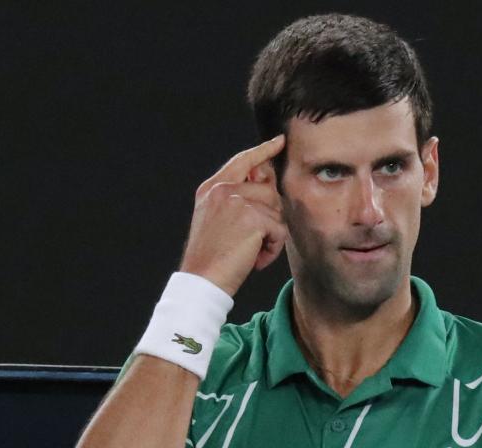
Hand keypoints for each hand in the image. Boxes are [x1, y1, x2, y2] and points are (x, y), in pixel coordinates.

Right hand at [179, 135, 286, 296]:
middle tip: (251, 239)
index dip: (263, 151)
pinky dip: (272, 249)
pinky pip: (280, 230)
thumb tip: (266, 182)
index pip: (242, 160)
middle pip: (269, 190)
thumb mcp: (215, 218)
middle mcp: (223, 189)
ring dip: (271, 235)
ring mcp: (237, 201)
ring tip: (251, 250)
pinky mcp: (253, 218)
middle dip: (269, 215)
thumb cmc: (211, 256)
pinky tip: (254, 259)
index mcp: (212, 188)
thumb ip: (235, 197)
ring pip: (277, 211)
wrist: (202, 280)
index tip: (279, 141)